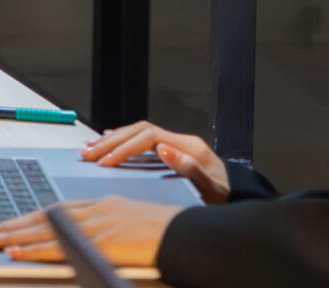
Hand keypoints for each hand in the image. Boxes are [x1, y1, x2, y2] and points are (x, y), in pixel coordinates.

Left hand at [0, 197, 182, 265]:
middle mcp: (96, 211)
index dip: (25, 220)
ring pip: (47, 229)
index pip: (53, 212)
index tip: (0, 226)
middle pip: (43, 217)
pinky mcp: (107, 239)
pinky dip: (39, 248)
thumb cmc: (168, 237)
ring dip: (13, 236)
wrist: (195, 236)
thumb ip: (105, 236)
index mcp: (100, 207)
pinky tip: (18, 252)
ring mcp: (101, 224)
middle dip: (9, 226)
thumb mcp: (130, 232)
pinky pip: (65, 245)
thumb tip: (83, 247)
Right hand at [80, 119, 229, 202]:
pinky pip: (142, 139)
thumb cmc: (226, 198)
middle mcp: (181, 140)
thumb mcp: (211, 189)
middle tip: (87, 153)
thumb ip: (189, 168)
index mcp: (189, 146)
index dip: (124, 148)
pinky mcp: (173, 150)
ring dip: (112, 140)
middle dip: (111, 142)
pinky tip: (108, 140)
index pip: (147, 138)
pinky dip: (123, 139)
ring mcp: (177, 144)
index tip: (105, 161)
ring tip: (89, 147)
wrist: (240, 198)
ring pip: (137, 132)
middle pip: (138, 131)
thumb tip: (162, 149)